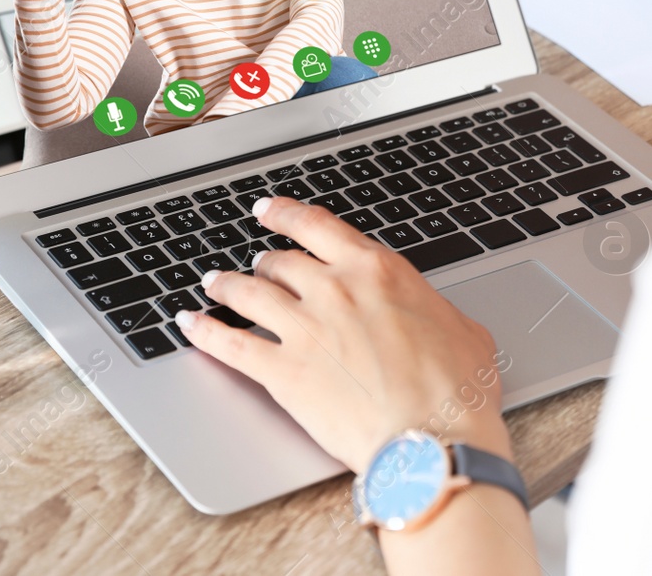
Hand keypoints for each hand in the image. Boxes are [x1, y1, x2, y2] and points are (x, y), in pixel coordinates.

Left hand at [179, 198, 511, 474]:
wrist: (431, 439)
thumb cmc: (455, 391)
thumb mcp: (462, 330)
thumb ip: (433, 310)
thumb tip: (435, 316)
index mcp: (376, 271)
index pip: (317, 226)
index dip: (286, 214)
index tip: (270, 210)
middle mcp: (333, 289)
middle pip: (280, 261)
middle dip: (264, 260)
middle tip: (256, 261)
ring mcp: (302, 328)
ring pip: (247, 292)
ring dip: (225, 284)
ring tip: (213, 282)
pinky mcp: (280, 371)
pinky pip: (228, 343)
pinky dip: (203, 331)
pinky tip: (189, 324)